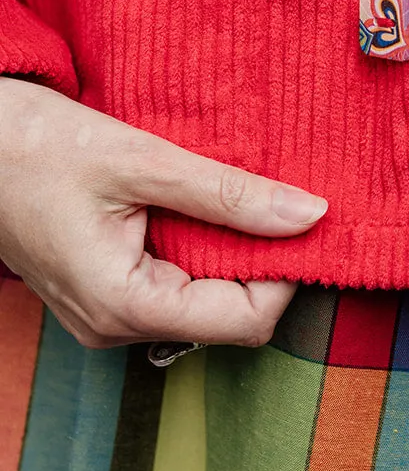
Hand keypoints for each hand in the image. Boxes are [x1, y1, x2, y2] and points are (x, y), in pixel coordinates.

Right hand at [0, 77, 327, 349]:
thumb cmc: (35, 144)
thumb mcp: (142, 160)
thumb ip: (228, 193)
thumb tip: (310, 214)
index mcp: (123, 306)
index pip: (246, 321)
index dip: (285, 272)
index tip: (299, 216)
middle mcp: (114, 326)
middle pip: (229, 315)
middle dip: (260, 259)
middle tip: (269, 196)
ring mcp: (105, 313)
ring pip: (204, 299)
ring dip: (228, 250)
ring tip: (225, 194)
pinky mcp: (103, 291)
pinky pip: (174, 283)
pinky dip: (197, 246)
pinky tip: (194, 203)